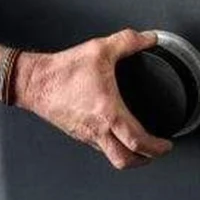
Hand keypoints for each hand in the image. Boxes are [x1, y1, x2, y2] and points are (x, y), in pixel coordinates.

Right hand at [12, 28, 174, 169]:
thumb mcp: (99, 49)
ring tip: (138, 146)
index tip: (166, 144)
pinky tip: (114, 133)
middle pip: (125, 160)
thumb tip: (148, 39)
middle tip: (155, 152)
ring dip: (128, 156)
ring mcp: (86, 134)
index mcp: (108, 113)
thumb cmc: (63, 70)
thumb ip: (127, 41)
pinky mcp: (77, 132)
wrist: (34, 81)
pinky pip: (99, 147)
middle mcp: (98, 129)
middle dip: (144, 160)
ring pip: (111, 157)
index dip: (156, 147)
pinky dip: (112, 146)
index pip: (137, 141)